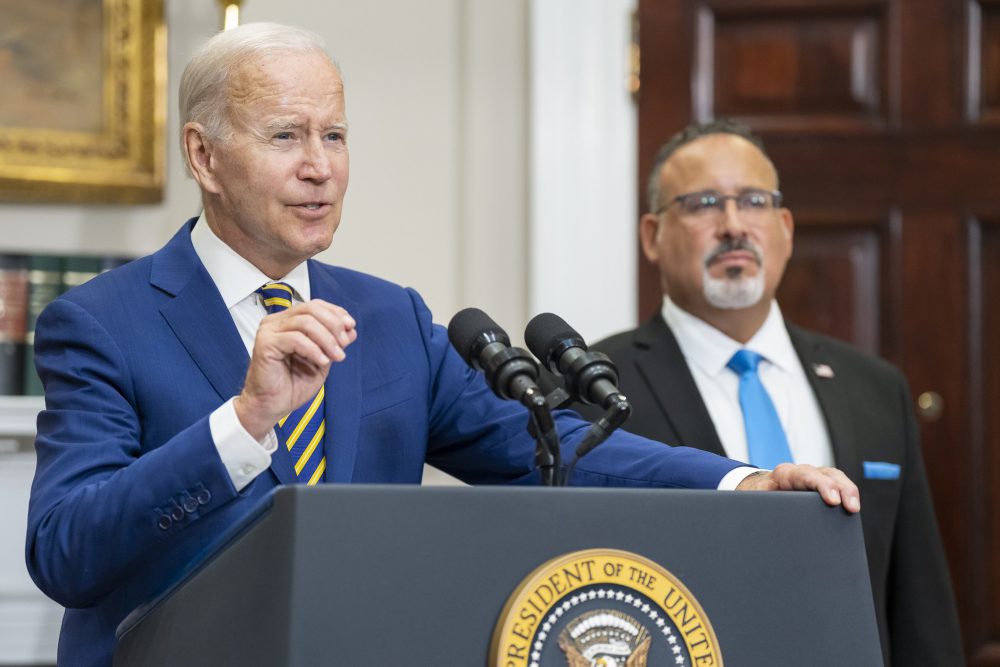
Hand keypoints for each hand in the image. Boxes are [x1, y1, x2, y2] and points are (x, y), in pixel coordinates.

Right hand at [234, 299, 356, 438]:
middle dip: (333, 325)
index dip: (335, 313)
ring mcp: (268, 331)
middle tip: (344, 344)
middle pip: (311, 310)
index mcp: (288, 321)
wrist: (273, 405)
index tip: (351, 327)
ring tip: (337, 356)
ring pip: (305, 322)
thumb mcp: (322, 360)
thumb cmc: (293, 384)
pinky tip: (322, 361)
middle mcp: (276, 322)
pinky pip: (295, 339)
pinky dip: (313, 349)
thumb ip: (334, 343)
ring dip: (327, 339)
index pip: (314, 305)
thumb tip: (351, 329)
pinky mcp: (265, 344)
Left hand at [735, 463, 860, 512]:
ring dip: (848, 492)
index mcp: (784, 475)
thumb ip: (761, 509)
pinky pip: (838, 486)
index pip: (805, 475)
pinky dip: (847, 495)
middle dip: (841, 488)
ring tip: (854, 509)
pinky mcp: (822, 486)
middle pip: (826, 474)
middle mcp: (802, 473)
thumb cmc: (758, 498)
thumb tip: (767, 524)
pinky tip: (852, 509)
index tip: (832, 500)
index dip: (820, 486)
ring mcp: (815, 478)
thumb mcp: (755, 502)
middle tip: (851, 507)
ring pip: (836, 478)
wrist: (758, 491)